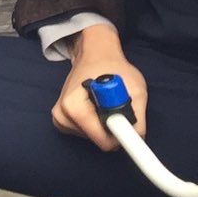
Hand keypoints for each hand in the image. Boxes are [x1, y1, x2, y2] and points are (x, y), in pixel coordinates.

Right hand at [52, 22, 147, 150]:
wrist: (94, 55)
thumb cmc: (113, 68)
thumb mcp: (135, 88)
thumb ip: (137, 115)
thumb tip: (136, 138)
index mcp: (74, 107)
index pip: (103, 141)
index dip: (121, 134)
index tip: (128, 124)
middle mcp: (62, 114)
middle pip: (99, 140)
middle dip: (113, 126)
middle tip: (117, 103)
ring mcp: (60, 118)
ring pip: (95, 138)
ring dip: (106, 123)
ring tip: (106, 101)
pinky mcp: (62, 121)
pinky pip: (87, 135)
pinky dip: (97, 124)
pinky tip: (96, 107)